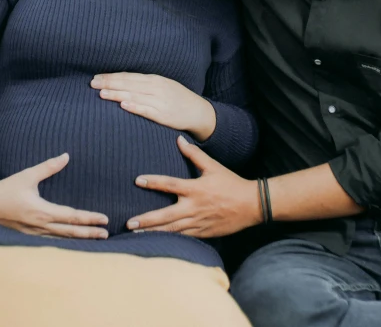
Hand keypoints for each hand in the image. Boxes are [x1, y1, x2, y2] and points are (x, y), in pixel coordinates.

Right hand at [0, 153, 108, 238]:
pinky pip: (52, 238)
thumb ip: (49, 167)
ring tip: (95, 238)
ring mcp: (34, 231)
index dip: (89, 218)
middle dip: (89, 232)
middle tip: (106, 234)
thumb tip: (66, 156)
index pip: (72, 216)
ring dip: (79, 238)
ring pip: (62, 237)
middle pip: (70, 231)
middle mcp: (40, 224)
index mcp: (42, 211)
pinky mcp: (29, 233)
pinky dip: (65, 239)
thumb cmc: (7, 188)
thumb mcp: (28, 175)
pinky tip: (72, 239)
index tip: (104, 219)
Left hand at [91, 72, 216, 141]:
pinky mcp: (163, 115)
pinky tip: (123, 105)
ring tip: (101, 94)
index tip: (96, 77)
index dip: (112, 76)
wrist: (197, 111)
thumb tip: (123, 83)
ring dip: (117, 94)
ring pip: (135, 95)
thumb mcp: (162, 86)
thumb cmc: (177, 98)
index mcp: (155, 79)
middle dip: (109, 83)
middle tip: (92, 83)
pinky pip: (147, 110)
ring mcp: (160, 101)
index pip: (129, 76)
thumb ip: (145, 85)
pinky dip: (135, 106)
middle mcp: (156, 88)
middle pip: (129, 84)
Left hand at [126, 136, 261, 237]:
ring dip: (153, 233)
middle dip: (146, 220)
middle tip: (129, 223)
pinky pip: (182, 238)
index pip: (170, 184)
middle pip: (165, 216)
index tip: (138, 180)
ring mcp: (197, 223)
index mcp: (195, 189)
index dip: (153, 181)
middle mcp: (194, 207)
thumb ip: (194, 154)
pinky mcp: (202, 233)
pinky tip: (156, 242)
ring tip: (135, 236)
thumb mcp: (213, 166)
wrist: (251, 205)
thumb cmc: (231, 183)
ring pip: (171, 230)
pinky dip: (168, 240)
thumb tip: (179, 139)